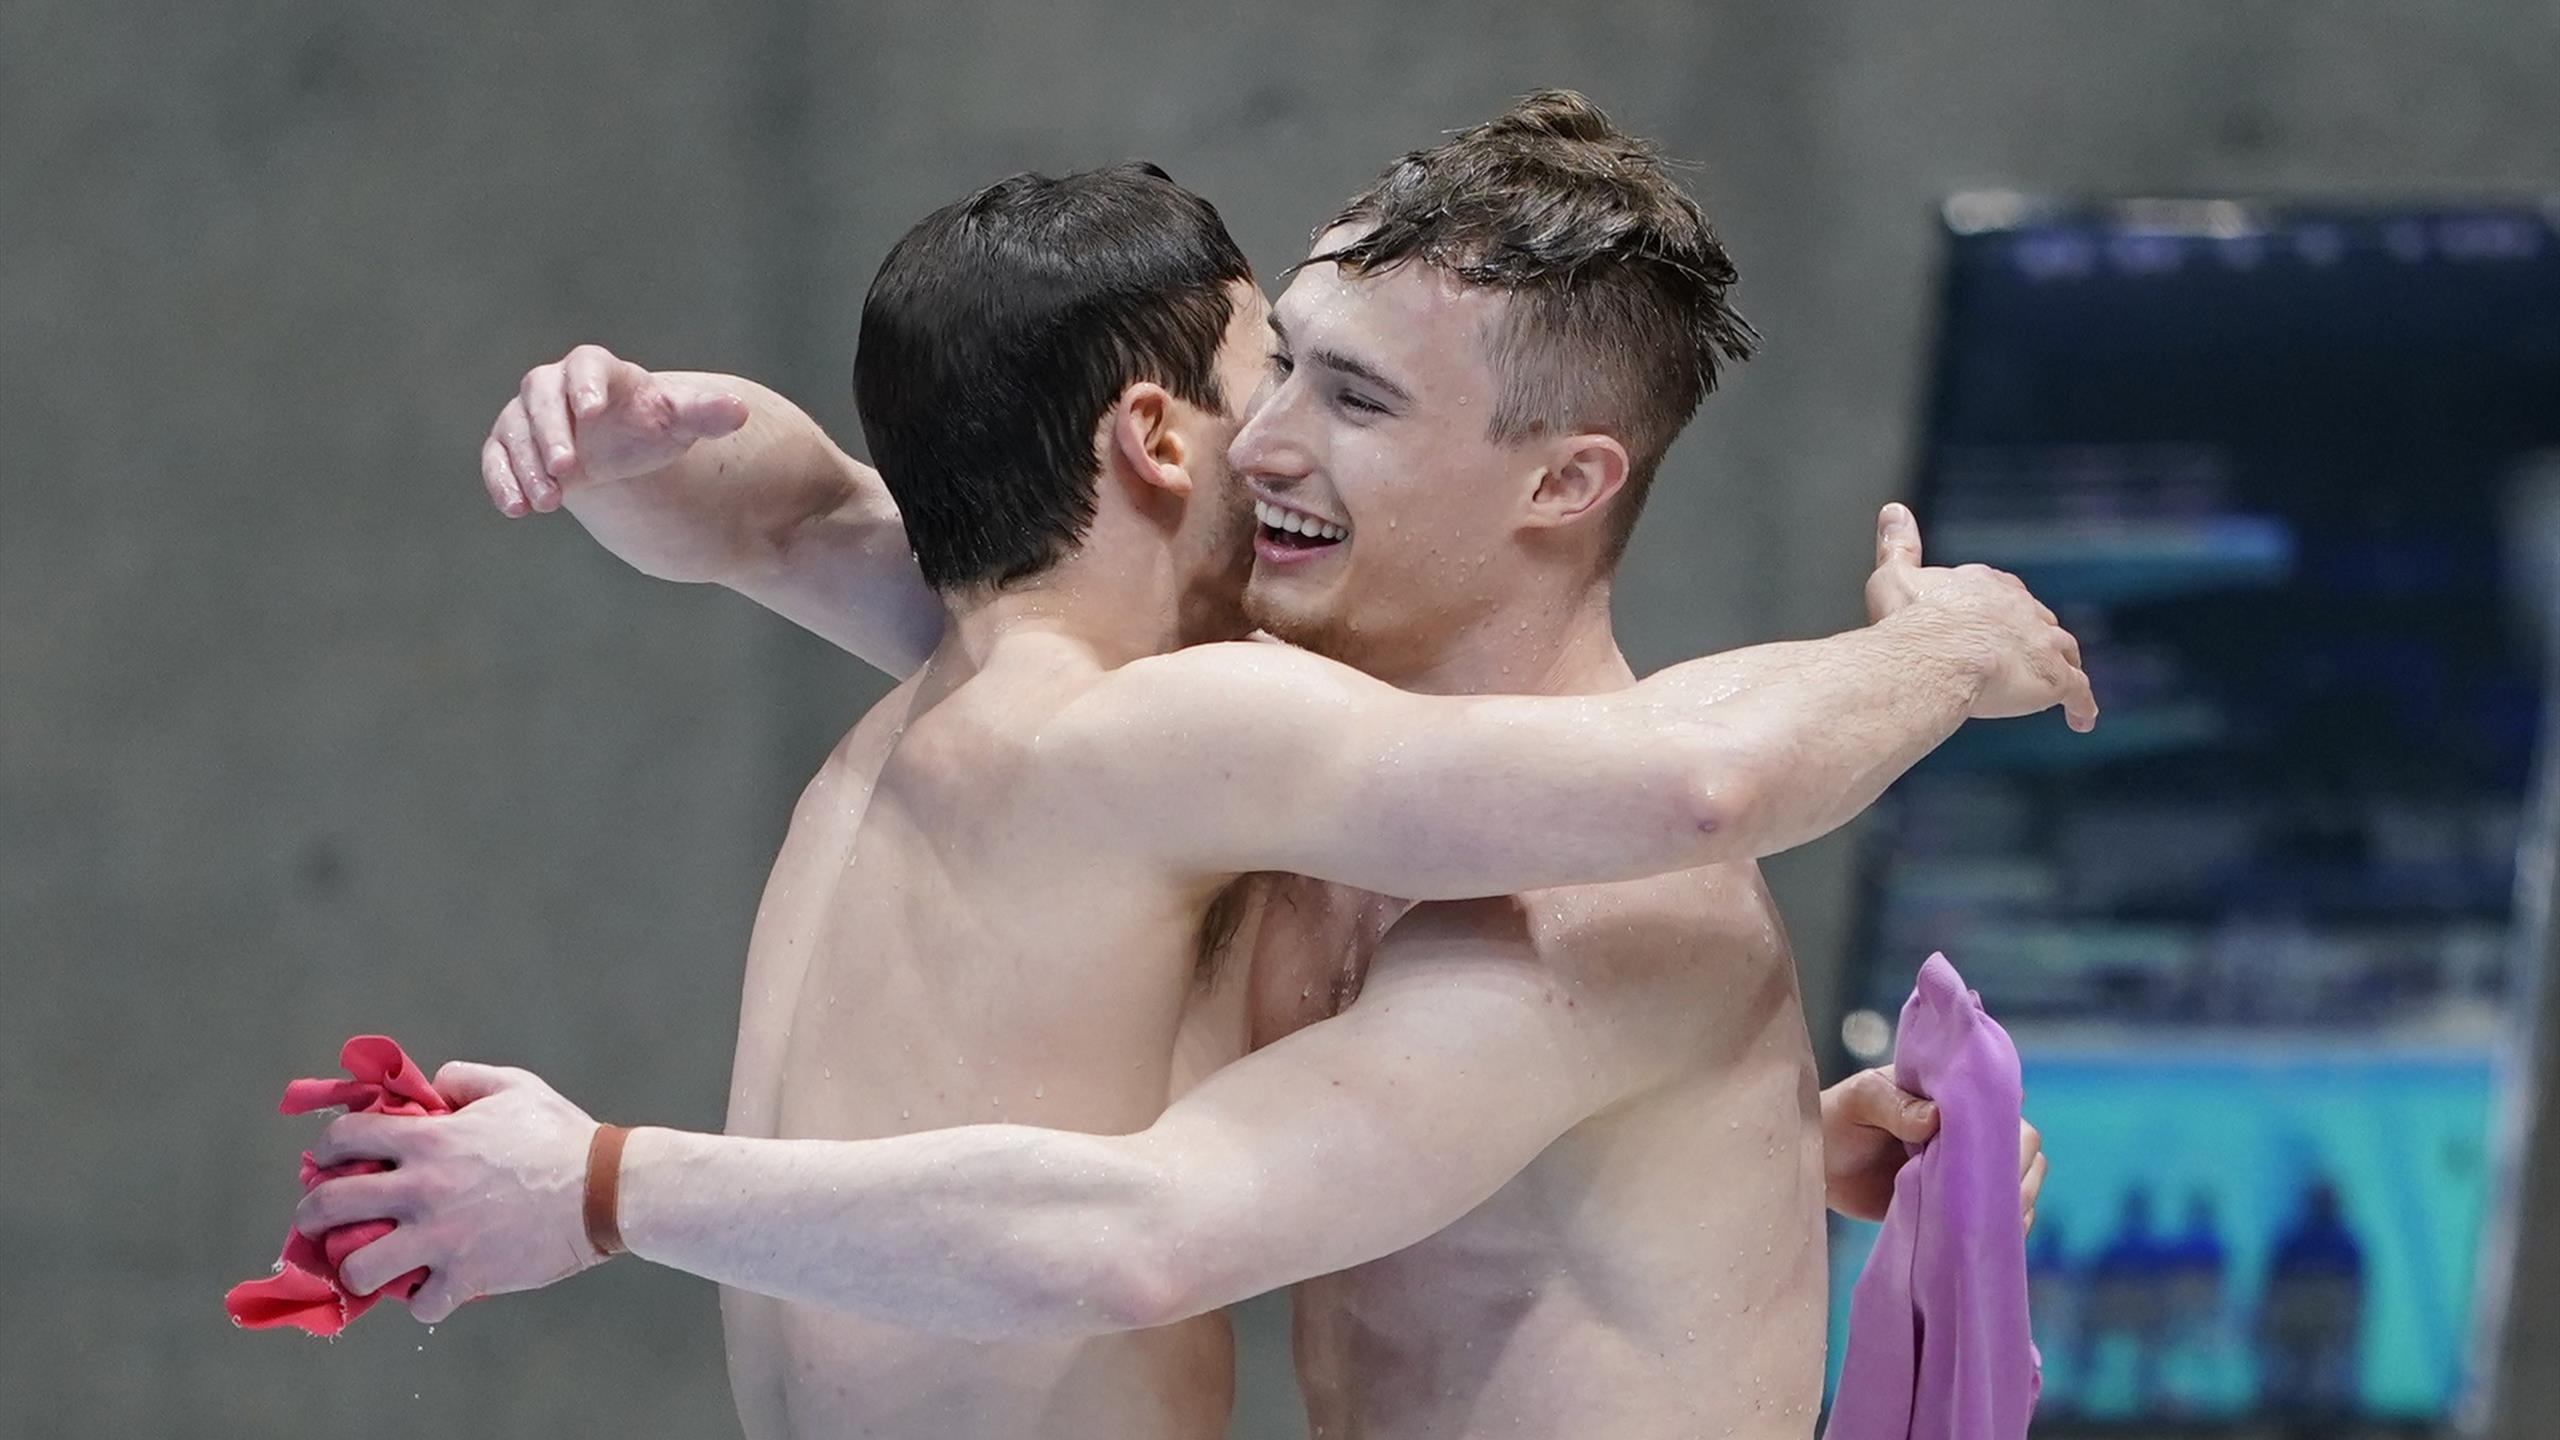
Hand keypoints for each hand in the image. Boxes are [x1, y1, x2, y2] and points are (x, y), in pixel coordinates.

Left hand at [294, 1062, 607, 1324]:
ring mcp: (441, 1237)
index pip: (345, 1138)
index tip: (327, 1161)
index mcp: (430, 1140)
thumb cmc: (562, 1136)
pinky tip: (433, 1289)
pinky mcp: (467, 1276)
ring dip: (357, 1269)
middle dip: (311, 1215)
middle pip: (330, 1206)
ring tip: (370, 1266)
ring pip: (358, 1268)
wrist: (605, 1190)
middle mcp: (423, 1189)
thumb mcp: (514, 1087)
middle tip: (319, 1223)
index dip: (326, 1149)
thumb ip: (464, 1080)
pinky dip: (423, 1301)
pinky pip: (421, 1305)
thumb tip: (432, 1087)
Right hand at [481, 344, 749, 516]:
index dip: (585, 382)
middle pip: (541, 397)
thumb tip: (738, 411)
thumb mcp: (679, 421)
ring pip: (514, 431)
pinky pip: (494, 458)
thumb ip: (704, 414)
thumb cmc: (650, 426)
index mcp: (597, 370)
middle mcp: (553, 386)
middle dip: (550, 432)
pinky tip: (516, 509)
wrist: (617, 447)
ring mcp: (526, 416)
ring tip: (548, 502)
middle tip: (568, 470)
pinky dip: (501, 481)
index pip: (585, 364)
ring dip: (526, 465)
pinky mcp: (509, 446)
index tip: (592, 409)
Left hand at [1818, 1066, 2046, 1232]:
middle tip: (1985, 1190)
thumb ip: (1894, 1105)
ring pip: (2020, 1184)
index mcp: (1954, 1096)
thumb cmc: (1836, 1118)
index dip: (2008, 1126)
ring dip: (2017, 1200)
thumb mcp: (1860, 1101)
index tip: (1992, 1150)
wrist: (1816, 1165)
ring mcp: (1968, 1171)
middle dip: (2018, 1169)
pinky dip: (2004, 1227)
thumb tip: (1935, 1119)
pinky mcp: (1959, 1205)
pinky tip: (1990, 1234)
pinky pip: (1998, 1217)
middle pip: (2025, 1148)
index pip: (2005, 1104)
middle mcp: (1970, 1132)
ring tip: (1986, 1214)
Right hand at [1864, 504, 2097, 732]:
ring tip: (2060, 682)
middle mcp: (2021, 608)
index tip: (1994, 622)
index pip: (2002, 592)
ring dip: (2063, 665)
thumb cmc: (1910, 621)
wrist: (1938, 655)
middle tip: (2024, 656)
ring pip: (2064, 652)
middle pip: (2037, 620)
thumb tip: (1894, 508)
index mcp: (1986, 585)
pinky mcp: (2055, 678)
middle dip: (2033, 635)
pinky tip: (2082, 722)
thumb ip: (1898, 544)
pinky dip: (2083, 706)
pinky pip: (2078, 693)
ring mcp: (2043, 642)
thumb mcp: (1894, 576)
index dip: (1999, 608)